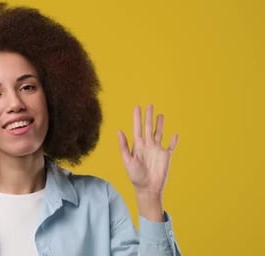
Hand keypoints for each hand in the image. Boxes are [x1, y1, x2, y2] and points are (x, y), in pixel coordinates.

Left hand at [117, 105, 177, 219]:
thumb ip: (124, 146)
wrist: (147, 188)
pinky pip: (171, 146)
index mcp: (138, 145)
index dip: (137, 117)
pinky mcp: (166, 156)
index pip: (137, 128)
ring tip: (160, 114)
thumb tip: (119, 131)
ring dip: (160, 124)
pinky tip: (175, 134)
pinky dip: (174, 141)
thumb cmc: (135, 176)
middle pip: (148, 127)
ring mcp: (157, 150)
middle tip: (149, 105)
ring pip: (159, 133)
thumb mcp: (127, 160)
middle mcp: (147, 145)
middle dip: (148, 116)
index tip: (137, 106)